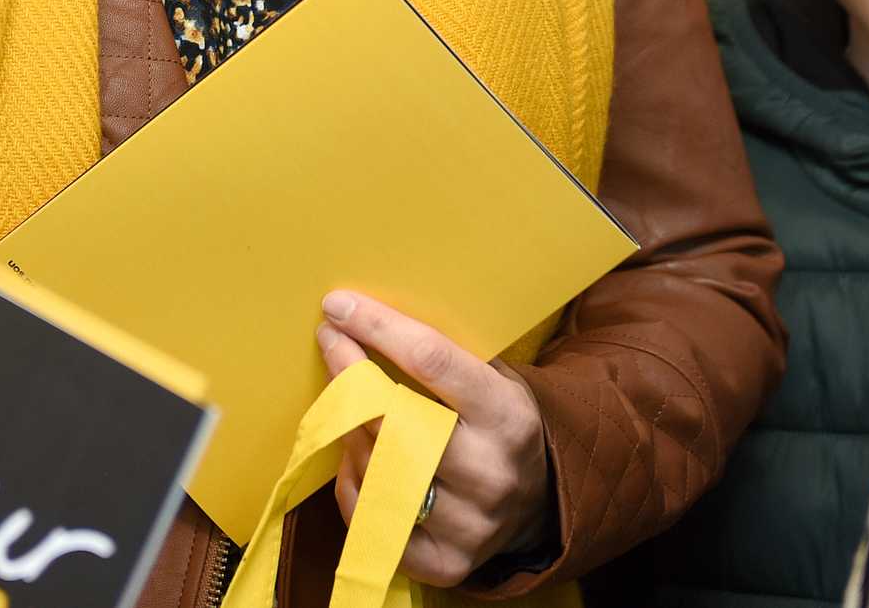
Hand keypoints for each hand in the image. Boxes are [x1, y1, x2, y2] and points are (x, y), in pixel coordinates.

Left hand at [314, 291, 553, 587]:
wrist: (538, 502)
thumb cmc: (498, 423)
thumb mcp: (494, 379)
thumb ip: (444, 356)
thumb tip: (363, 313)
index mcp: (506, 415)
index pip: (432, 361)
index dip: (378, 328)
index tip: (339, 306)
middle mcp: (490, 472)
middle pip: (395, 421)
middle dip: (350, 376)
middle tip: (330, 344)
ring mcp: (469, 524)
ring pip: (377, 472)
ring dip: (350, 435)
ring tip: (350, 413)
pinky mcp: (445, 562)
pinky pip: (371, 522)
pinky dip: (354, 488)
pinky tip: (360, 464)